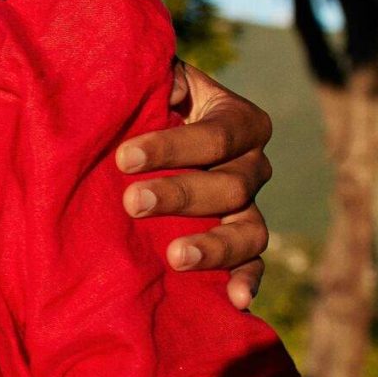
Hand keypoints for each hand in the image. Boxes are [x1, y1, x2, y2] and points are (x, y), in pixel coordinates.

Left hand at [118, 61, 275, 308]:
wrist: (146, 137)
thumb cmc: (145, 103)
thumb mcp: (151, 80)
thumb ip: (150, 74)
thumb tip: (143, 81)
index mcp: (239, 120)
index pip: (217, 135)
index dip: (173, 147)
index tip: (124, 157)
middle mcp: (252, 165)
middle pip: (231, 185)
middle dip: (181, 194)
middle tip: (132, 202)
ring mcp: (249, 207)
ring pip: (250, 231)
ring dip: (214, 245)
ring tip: (175, 257)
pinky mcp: (240, 244)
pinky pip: (253, 265)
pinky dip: (248, 282)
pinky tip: (236, 302)